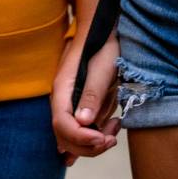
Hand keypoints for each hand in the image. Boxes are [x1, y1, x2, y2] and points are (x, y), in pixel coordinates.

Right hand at [52, 32, 120, 163]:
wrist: (103, 33)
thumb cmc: (102, 48)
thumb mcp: (101, 71)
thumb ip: (91, 96)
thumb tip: (83, 123)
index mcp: (62, 91)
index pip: (62, 124)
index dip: (80, 138)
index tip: (102, 139)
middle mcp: (62, 100)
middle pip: (65, 136)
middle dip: (88, 145)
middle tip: (111, 140)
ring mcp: (70, 104)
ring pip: (75, 136)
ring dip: (95, 141)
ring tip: (115, 127)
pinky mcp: (80, 106)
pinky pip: (83, 129)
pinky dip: (95, 136)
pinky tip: (108, 133)